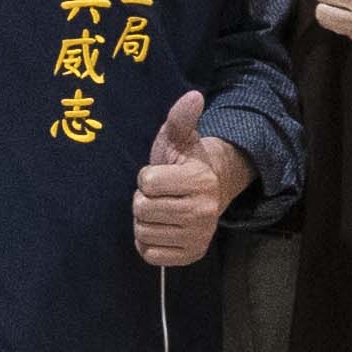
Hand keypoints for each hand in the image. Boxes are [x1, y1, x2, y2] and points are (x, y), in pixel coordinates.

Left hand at [129, 90, 247, 268]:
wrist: (209, 193)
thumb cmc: (184, 163)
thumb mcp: (180, 138)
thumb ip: (181, 118)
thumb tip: (194, 95)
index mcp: (200, 180)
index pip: (147, 183)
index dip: (147, 177)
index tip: (161, 174)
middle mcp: (203, 212)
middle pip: (142, 209)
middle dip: (143, 200)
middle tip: (158, 195)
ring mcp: (198, 237)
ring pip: (143, 233)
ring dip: (144, 222)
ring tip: (161, 211)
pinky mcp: (190, 256)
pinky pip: (150, 254)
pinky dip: (148, 243)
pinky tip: (162, 229)